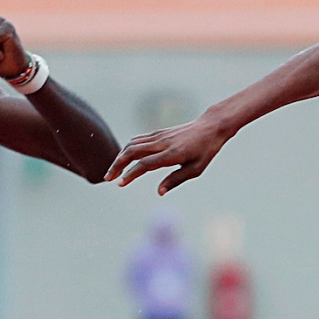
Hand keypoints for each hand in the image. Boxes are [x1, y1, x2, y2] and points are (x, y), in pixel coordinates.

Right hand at [105, 113, 234, 195]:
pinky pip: (138, 140)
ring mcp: (159, 136)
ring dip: (119, 157)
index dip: (130, 174)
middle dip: (117, 165)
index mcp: (172, 154)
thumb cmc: (205, 151)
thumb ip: (176, 179)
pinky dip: (127, 149)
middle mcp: (162, 143)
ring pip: (132, 144)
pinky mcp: (158, 133)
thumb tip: (159, 192)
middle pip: (132, 151)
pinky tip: (123, 158)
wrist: (210, 127)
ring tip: (113, 171)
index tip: (120, 184)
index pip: (145, 164)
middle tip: (108, 179)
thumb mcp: (196, 169)